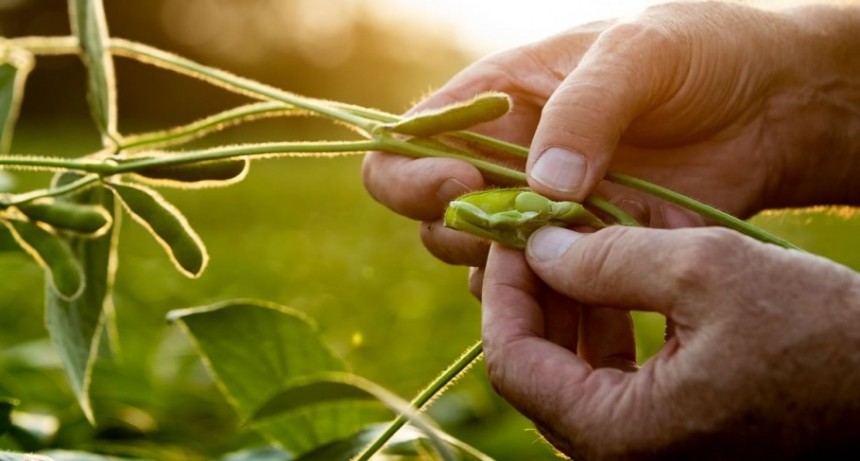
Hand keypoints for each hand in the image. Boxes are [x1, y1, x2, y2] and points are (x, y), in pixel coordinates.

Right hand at [363, 2, 859, 266]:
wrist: (768, 106)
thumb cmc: (696, 53)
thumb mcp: (637, 54)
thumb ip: (584, 110)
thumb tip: (542, 187)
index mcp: (492, 102)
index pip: (405, 146)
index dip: (412, 176)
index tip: (462, 188)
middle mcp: (502, 162)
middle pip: (430, 219)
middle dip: (465, 232)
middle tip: (528, 227)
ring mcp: (540, 213)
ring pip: (480, 264)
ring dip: (510, 270)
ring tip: (573, 251)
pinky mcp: (582, 252)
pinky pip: (540, 291)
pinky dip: (554, 298)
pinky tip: (597, 281)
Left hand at [482, 226, 859, 459]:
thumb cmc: (823, 337)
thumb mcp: (707, 273)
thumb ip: (608, 259)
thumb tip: (538, 246)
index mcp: (618, 436)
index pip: (513, 360)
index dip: (504, 289)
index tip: (511, 230)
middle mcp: (622, 456)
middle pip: (540, 364)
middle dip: (539, 288)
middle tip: (544, 226)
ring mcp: (649, 449)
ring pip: (576, 366)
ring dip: (575, 299)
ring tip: (585, 236)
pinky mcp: (676, 433)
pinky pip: (619, 375)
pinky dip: (614, 320)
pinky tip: (626, 270)